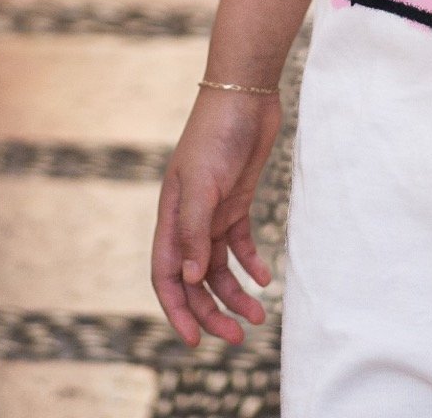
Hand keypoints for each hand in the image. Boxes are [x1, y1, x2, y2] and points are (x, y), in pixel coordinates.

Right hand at [151, 87, 278, 345]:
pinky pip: (240, 243)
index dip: (178, 309)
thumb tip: (190, 279)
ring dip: (235, 293)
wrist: (245, 92)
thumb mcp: (203, 184)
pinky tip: (265, 278)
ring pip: (219, 266)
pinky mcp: (237, 200)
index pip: (166, 275)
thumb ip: (194, 232)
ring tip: (258, 316)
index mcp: (172, 216)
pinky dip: (251, 263)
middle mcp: (189, 219)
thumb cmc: (217, 133)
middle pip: (195, 278)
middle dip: (212, 310)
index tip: (195, 340)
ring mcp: (214, 210)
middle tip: (237, 337)